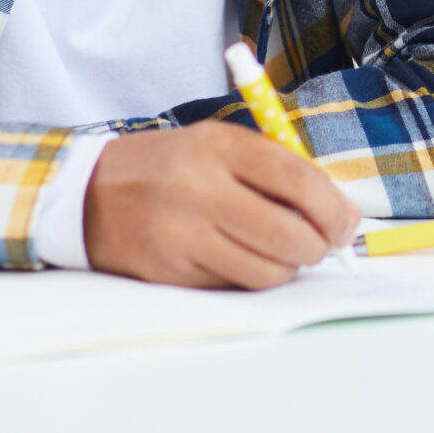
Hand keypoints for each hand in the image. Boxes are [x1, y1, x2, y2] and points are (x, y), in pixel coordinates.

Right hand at [82, 122, 360, 288]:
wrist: (87, 195)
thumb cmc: (170, 168)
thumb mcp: (218, 147)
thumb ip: (278, 172)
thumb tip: (343, 215)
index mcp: (218, 146)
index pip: (297, 179)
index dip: (333, 208)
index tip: (345, 224)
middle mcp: (200, 188)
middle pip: (288, 233)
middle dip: (317, 246)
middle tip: (320, 245)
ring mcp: (182, 234)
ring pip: (266, 271)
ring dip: (287, 268)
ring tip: (281, 253)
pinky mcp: (170, 273)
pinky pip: (233, 286)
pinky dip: (249, 278)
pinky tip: (241, 260)